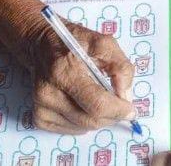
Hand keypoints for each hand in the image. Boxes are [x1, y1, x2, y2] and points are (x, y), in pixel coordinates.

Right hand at [21, 15, 135, 133]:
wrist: (40, 44)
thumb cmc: (74, 41)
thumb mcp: (103, 42)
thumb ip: (120, 66)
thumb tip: (125, 95)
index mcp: (65, 70)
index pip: (96, 104)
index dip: (118, 110)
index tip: (131, 110)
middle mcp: (49, 92)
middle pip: (90, 120)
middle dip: (112, 116)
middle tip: (121, 106)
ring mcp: (41, 107)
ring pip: (82, 128)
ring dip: (99, 119)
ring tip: (101, 99)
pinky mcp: (39, 117)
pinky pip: (70, 130)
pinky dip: (84, 122)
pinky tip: (84, 104)